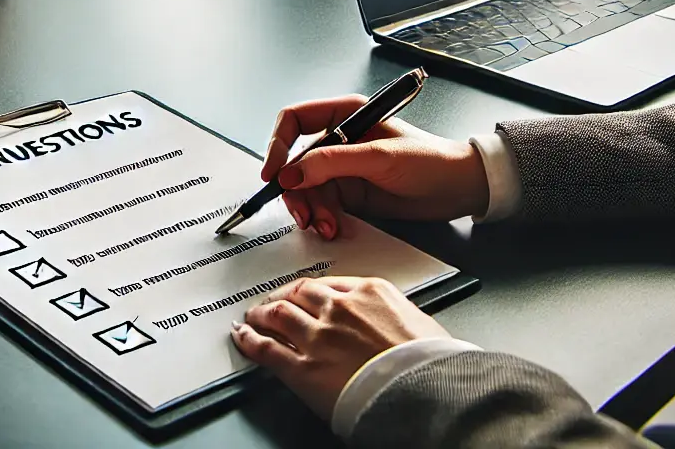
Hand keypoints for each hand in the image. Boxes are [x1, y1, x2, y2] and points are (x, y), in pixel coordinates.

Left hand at [232, 276, 449, 418]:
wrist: (426, 390)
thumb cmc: (431, 363)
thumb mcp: (418, 322)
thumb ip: (391, 315)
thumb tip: (388, 322)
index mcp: (369, 291)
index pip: (328, 284)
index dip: (308, 290)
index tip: (302, 293)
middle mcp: (338, 308)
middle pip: (299, 293)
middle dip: (282, 296)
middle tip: (272, 301)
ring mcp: (318, 336)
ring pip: (278, 315)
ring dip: (261, 315)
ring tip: (253, 317)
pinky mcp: (303, 368)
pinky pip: (267, 349)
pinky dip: (250, 341)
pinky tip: (242, 337)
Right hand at [262, 94, 488, 238]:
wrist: (459, 189)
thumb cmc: (429, 161)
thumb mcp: (379, 158)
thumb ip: (333, 163)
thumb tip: (291, 173)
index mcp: (345, 114)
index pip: (295, 120)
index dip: (278, 144)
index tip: (274, 173)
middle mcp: (339, 139)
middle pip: (295, 160)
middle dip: (294, 188)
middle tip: (301, 213)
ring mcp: (343, 167)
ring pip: (306, 187)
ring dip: (310, 209)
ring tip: (325, 226)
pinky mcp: (350, 192)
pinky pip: (322, 204)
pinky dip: (322, 217)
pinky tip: (333, 228)